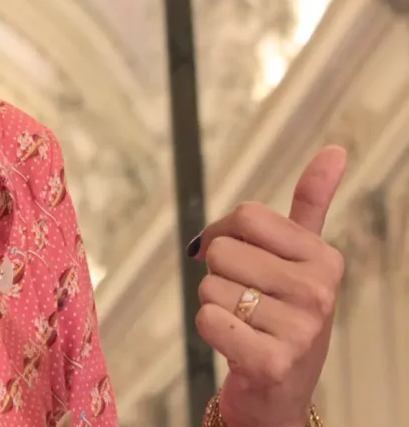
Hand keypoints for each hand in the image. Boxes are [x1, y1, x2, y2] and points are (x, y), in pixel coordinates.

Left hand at [191, 146, 347, 426]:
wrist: (280, 390)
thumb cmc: (282, 313)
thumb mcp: (300, 256)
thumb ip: (312, 203)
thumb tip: (335, 150)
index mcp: (324, 258)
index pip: (244, 215)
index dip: (225, 234)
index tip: (242, 259)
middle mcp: (320, 291)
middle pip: (221, 250)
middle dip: (219, 274)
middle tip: (245, 300)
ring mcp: (300, 330)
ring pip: (209, 286)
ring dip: (214, 305)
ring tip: (244, 325)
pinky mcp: (272, 362)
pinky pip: (206, 320)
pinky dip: (210, 331)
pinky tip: (237, 346)